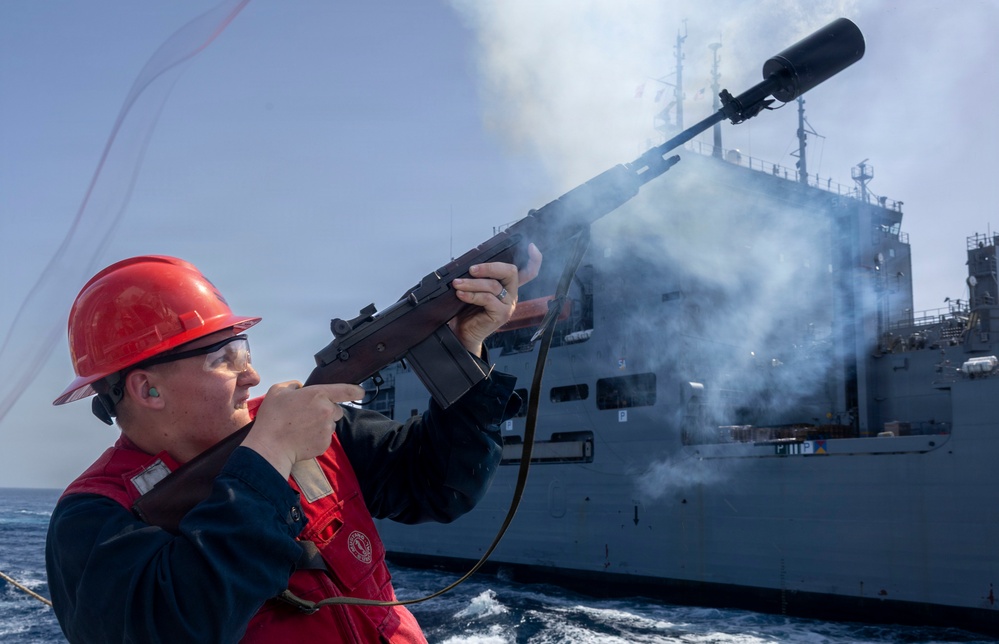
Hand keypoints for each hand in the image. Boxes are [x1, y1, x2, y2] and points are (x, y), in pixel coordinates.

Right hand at [241, 381, 364, 478]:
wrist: (270, 446)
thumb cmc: (273, 417)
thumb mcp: (278, 391)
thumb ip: (294, 385)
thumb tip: (301, 388)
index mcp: (318, 395)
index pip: (345, 391)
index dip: (356, 391)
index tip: (361, 392)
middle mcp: (328, 411)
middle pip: (336, 410)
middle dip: (326, 411)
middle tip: (307, 415)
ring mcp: (328, 429)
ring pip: (330, 424)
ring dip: (322, 424)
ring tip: (302, 427)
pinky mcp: (325, 443)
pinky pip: (325, 437)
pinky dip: (317, 437)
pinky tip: (302, 437)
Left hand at [449, 243, 542, 355]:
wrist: (463, 333)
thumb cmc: (468, 310)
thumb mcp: (475, 289)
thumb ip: (479, 278)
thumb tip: (469, 263)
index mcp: (508, 286)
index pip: (528, 272)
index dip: (534, 259)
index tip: (531, 246)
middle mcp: (512, 294)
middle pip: (510, 272)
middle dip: (490, 267)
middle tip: (471, 269)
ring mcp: (508, 305)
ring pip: (493, 286)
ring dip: (472, 283)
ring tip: (457, 283)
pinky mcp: (501, 314)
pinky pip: (487, 299)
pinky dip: (472, 295)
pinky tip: (461, 294)